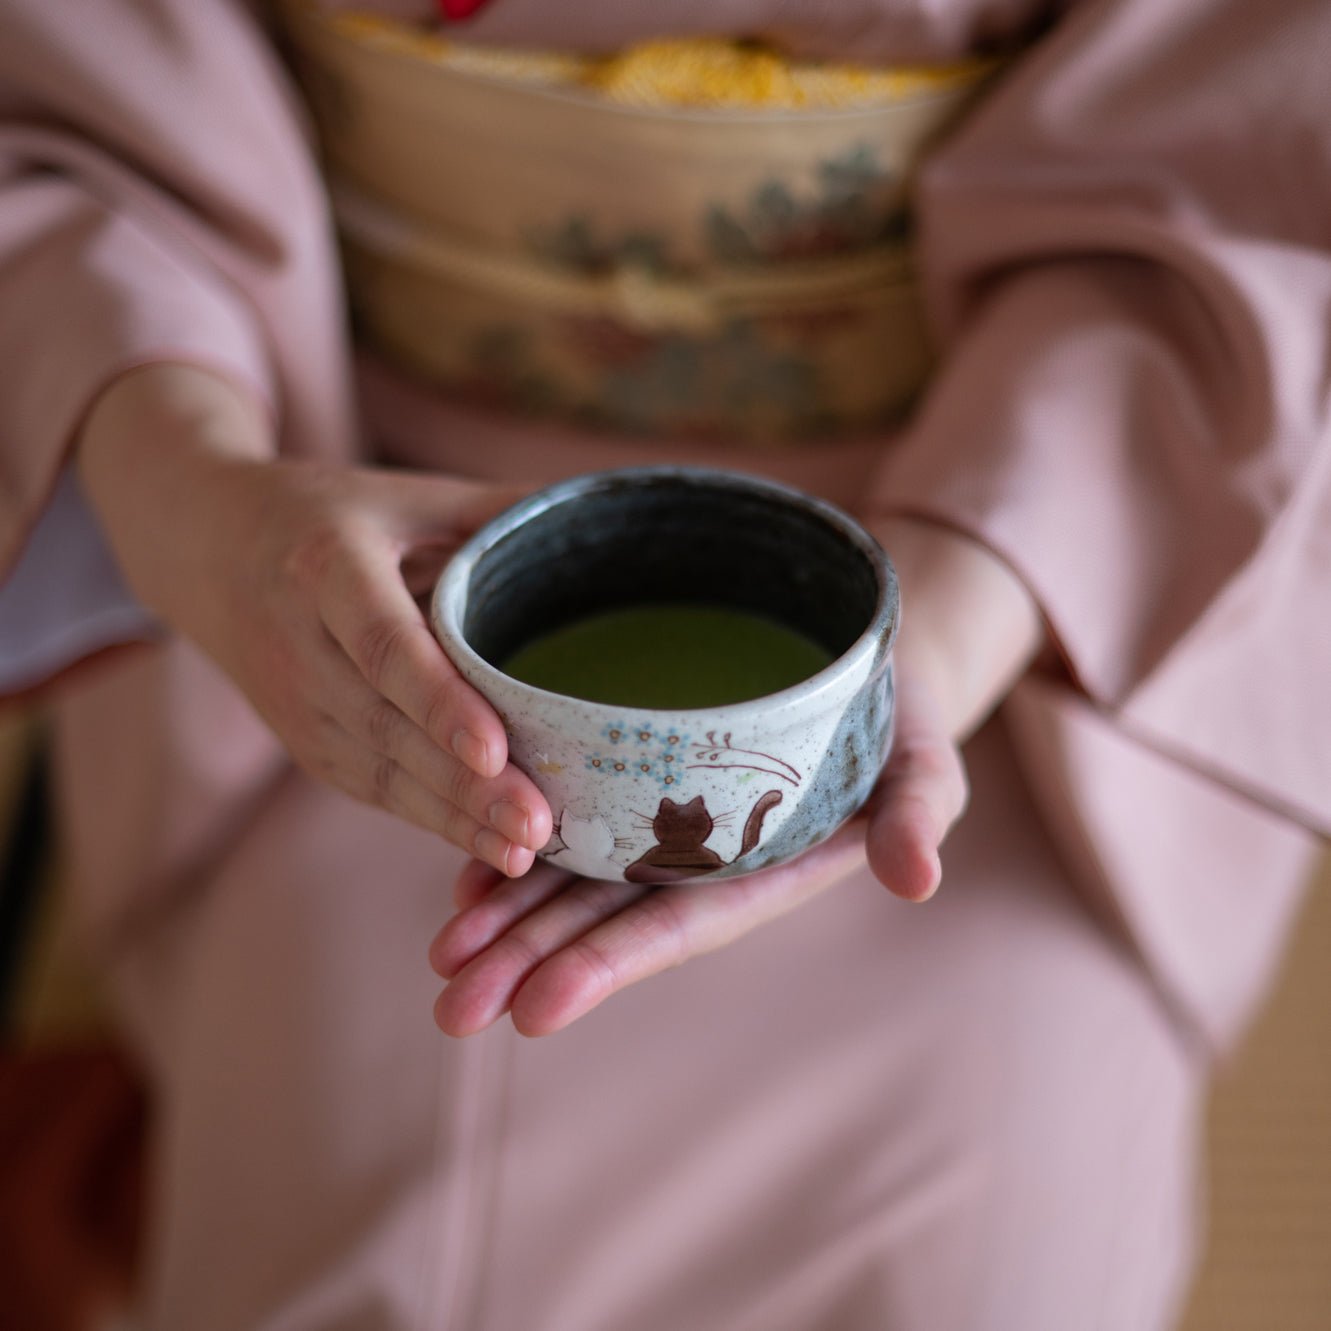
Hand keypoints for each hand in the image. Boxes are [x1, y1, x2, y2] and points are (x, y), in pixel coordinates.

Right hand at [77, 364, 551, 872]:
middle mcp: (299, 642)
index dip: (437, 701)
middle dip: (463, 785)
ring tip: (526, 850)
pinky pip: (369, 788)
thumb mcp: (402, 495)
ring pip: (378, 770)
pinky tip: (487, 846)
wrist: (206, 549)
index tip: (493, 750)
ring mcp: (294, 702)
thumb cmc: (328, 515)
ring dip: (453, 818)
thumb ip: (492, 511)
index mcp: (326, 566)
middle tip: (537, 827)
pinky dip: (429, 821)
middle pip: (386, 725)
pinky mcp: (302, 740)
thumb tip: (598, 517)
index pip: (383, 644)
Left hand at [429, 667, 965, 1036]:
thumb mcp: (925, 761)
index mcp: (766, 868)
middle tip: (452, 1007)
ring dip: (509, 917)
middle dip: (531, 959)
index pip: (681, 924)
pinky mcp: (642, 780)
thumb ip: (916, 815)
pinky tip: (463, 882)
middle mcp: (706, 859)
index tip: (537, 1010)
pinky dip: (520, 851)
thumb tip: (917, 878)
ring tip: (441, 956)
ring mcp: (670, 824)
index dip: (611, 964)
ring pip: (577, 877)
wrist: (862, 662)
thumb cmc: (901, 714)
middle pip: (608, 916)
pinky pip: (573, 820)